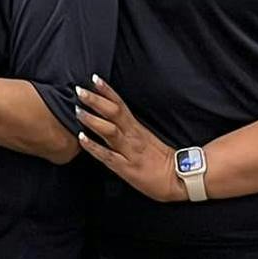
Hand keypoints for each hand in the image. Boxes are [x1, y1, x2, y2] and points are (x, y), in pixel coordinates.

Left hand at [76, 75, 186, 201]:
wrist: (179, 180)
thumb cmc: (162, 161)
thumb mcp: (147, 139)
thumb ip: (130, 130)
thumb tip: (114, 119)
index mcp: (137, 129)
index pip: (120, 105)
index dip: (108, 91)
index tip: (95, 78)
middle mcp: (132, 136)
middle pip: (113, 113)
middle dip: (96, 100)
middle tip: (79, 89)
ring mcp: (129, 152)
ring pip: (109, 131)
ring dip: (92, 120)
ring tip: (78, 110)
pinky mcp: (126, 168)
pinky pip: (107, 155)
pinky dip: (94, 147)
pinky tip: (82, 139)